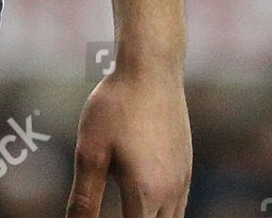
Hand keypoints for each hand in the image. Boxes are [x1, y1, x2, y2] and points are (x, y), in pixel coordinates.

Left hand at [66, 68, 191, 216]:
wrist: (151, 68)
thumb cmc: (115, 106)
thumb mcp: (90, 150)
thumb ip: (85, 197)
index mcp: (146, 194)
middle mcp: (171, 193)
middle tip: (116, 210)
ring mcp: (183, 179)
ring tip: (127, 208)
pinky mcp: (186, 165)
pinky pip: (178, 205)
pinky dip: (161, 212)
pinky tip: (144, 199)